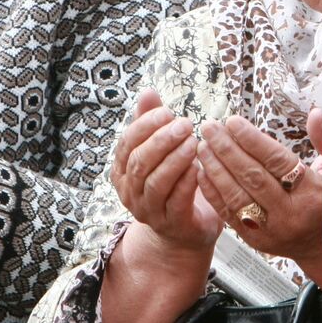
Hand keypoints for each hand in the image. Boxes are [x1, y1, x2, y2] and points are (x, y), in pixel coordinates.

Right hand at [111, 89, 221, 251]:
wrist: (183, 230)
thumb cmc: (171, 183)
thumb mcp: (159, 151)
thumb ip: (151, 122)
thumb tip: (147, 92)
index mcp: (122, 172)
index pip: (126, 145)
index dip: (145, 126)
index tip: (167, 112)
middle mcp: (131, 193)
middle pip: (139, 164)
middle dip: (161, 141)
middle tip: (184, 124)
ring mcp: (150, 211)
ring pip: (156, 183)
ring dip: (175, 160)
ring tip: (193, 142)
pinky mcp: (173, 224)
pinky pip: (177, 202)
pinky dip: (187, 182)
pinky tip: (199, 166)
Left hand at [196, 111, 321, 264]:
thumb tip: (315, 114)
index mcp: (315, 195)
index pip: (277, 162)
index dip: (252, 140)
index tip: (233, 121)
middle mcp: (291, 215)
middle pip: (252, 178)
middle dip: (226, 150)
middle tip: (209, 127)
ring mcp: (271, 232)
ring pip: (236, 198)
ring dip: (215, 170)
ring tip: (202, 146)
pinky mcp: (256, 241)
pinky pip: (229, 215)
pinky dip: (213, 193)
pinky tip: (203, 172)